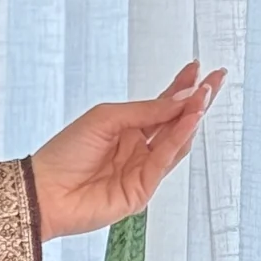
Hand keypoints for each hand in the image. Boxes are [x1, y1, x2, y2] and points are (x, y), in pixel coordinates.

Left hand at [30, 60, 225, 239]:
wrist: (44, 190)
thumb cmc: (65, 152)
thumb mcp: (106, 118)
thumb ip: (146, 110)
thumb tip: (183, 98)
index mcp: (126, 130)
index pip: (161, 107)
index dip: (182, 88)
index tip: (201, 69)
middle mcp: (137, 150)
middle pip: (174, 123)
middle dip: (197, 100)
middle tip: (216, 79)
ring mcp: (141, 171)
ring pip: (174, 142)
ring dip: (191, 118)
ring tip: (205, 95)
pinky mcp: (141, 191)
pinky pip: (164, 162)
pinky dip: (178, 139)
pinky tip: (189, 119)